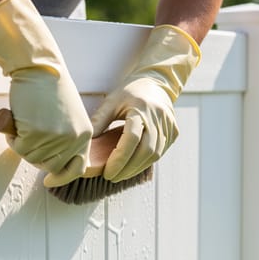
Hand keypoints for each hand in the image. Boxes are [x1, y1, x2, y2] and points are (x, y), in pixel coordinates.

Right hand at [0, 0, 90, 186]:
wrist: (39, 65)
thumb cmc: (49, 89)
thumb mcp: (67, 117)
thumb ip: (63, 140)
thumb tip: (52, 172)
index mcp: (85, 135)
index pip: (77, 168)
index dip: (62, 177)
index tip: (49, 181)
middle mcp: (74, 139)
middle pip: (50, 166)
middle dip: (34, 155)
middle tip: (26, 134)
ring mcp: (56, 138)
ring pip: (31, 158)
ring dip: (20, 143)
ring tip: (21, 120)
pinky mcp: (37, 133)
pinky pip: (18, 147)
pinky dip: (11, 136)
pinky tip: (14, 117)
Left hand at [90, 25, 199, 181]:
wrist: (157, 83)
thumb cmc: (130, 92)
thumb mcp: (112, 101)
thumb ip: (99, 121)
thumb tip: (84, 143)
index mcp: (141, 108)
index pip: (131, 139)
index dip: (119, 158)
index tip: (107, 172)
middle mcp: (158, 117)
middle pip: (145, 151)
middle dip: (128, 168)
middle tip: (112, 177)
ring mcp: (169, 125)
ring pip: (155, 155)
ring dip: (137, 168)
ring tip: (121, 174)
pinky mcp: (174, 132)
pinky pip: (161, 152)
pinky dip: (147, 161)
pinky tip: (134, 166)